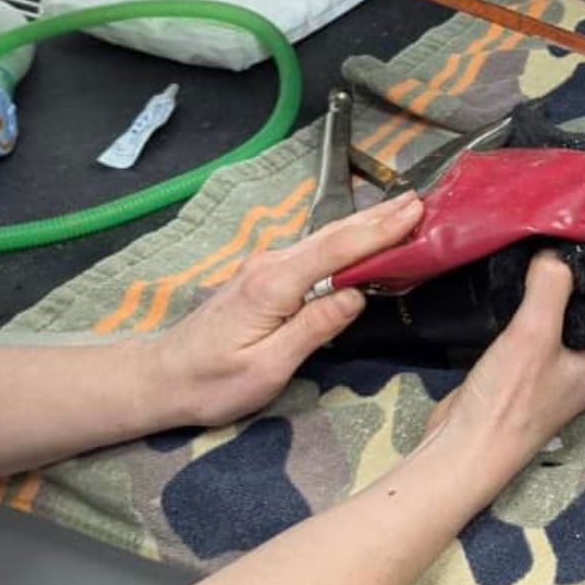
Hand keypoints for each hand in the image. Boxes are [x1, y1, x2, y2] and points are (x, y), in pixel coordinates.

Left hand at [154, 195, 425, 427]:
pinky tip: (363, 239)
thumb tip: (355, 296)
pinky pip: (314, 251)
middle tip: (422, 201)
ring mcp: (266, 266)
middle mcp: (270, 264)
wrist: (162, 378)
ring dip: (366, 225)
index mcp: (274, 284)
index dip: (379, 230)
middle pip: (334, 234)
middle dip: (379, 217)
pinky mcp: (265, 276)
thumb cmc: (212, 383)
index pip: (337, 249)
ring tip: (404, 212)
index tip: (415, 211)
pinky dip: (346, 240)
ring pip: (325, 239)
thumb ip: (312, 329)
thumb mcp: (266, 368)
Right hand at [426, 254, 584, 475]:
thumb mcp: (534, 333)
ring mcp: (557, 370)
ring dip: (544, 293)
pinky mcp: (525, 371)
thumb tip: (555, 250)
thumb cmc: (508, 402)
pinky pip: (532, 329)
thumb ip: (551, 286)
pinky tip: (513, 287)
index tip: (580, 238)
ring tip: (533, 255)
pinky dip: (524, 309)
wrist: (463, 448)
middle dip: (569, 278)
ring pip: (557, 317)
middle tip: (552, 239)